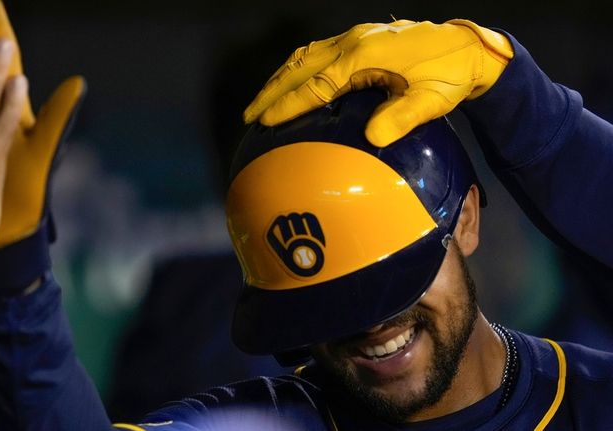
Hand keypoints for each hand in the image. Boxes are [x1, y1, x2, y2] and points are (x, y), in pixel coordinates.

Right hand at [243, 19, 513, 146]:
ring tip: (262, 102)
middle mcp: (353, 41)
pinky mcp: (360, 39)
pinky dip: (298, 69)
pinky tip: (293, 84)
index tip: (264, 121)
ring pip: (306, 56)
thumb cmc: (448, 77)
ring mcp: (355, 36)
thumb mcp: (431, 101)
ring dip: (281, 78)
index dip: (288, 104)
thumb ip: (402, 117)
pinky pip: (318, 52)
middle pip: (300, 66)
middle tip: (249, 116)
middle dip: (272, 91)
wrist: (467, 49)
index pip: (315, 84)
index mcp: (364, 56)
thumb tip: (373, 137)